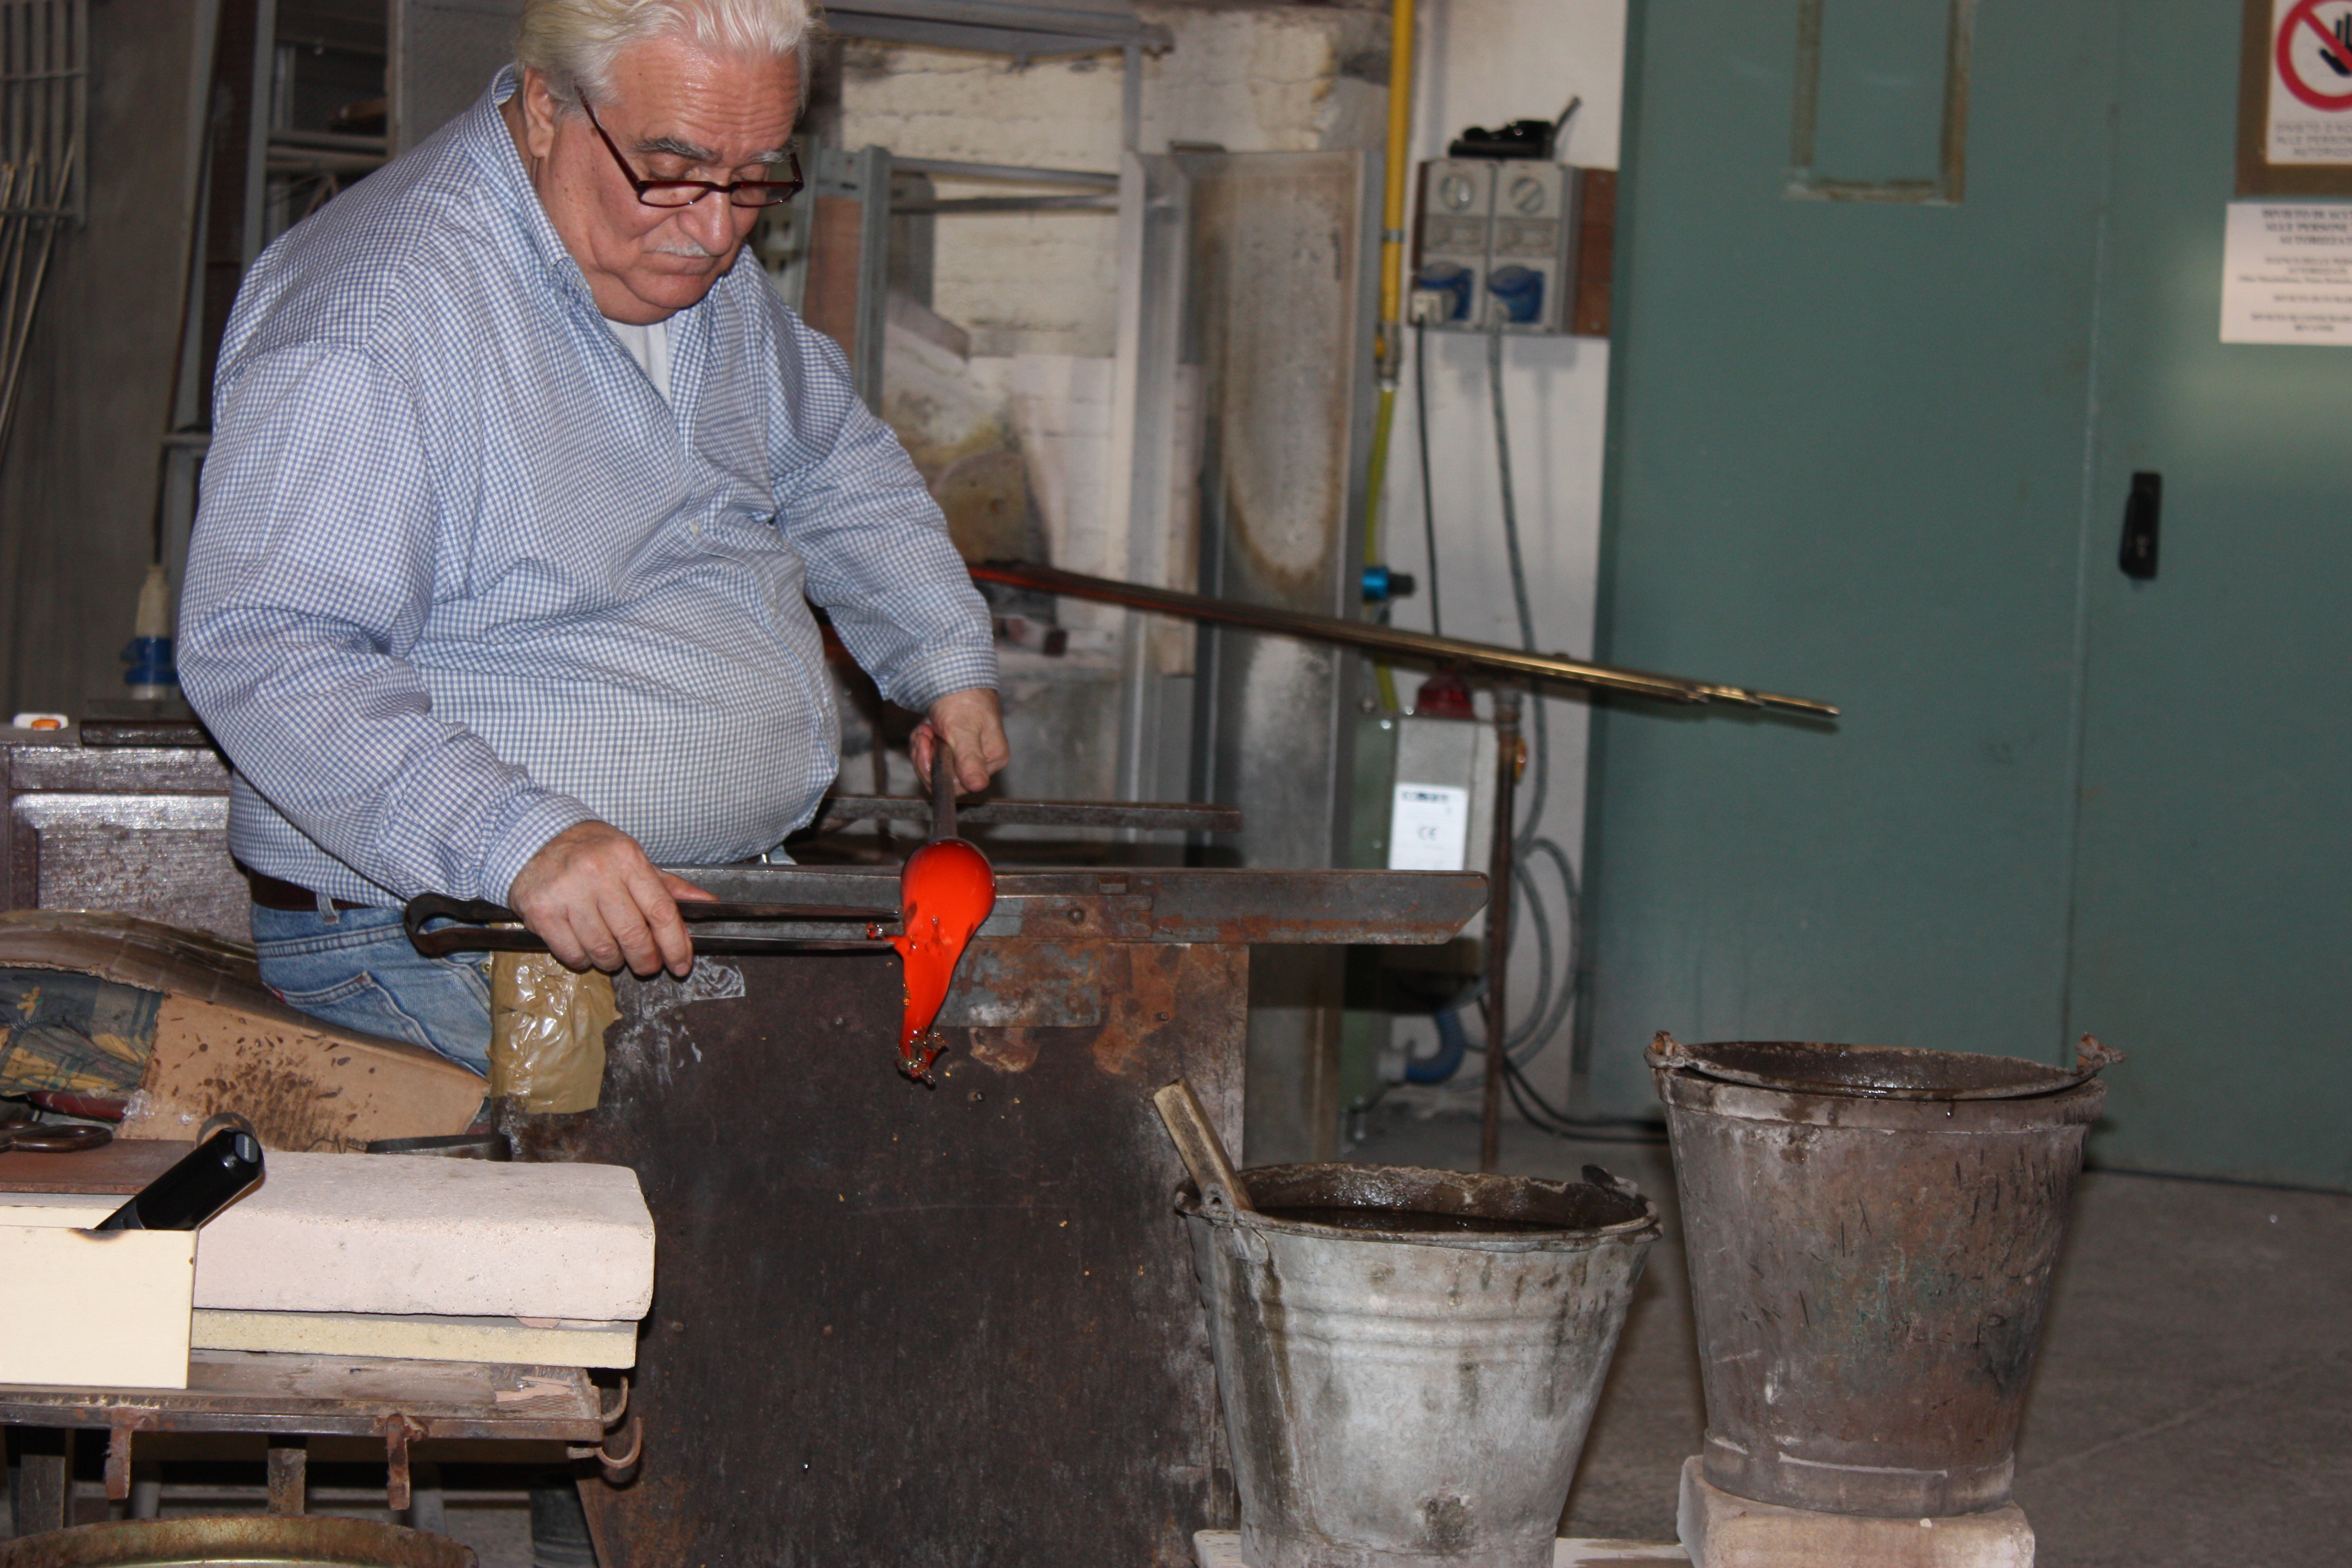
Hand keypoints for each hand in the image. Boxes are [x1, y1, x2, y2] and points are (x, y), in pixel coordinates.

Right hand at [506, 821, 718, 976]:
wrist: (534, 837)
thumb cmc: (591, 850)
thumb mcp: (632, 858)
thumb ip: (668, 886)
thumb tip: (708, 904)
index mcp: (627, 859)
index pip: (661, 911)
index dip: (676, 944)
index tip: (681, 964)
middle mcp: (598, 874)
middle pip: (634, 936)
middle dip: (646, 960)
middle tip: (647, 965)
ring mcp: (567, 893)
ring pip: (603, 949)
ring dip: (613, 961)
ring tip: (613, 952)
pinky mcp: (541, 911)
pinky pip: (572, 953)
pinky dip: (583, 960)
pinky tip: (585, 948)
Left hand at [910, 687, 1009, 794]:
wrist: (954, 675)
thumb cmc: (963, 699)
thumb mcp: (963, 730)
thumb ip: (970, 759)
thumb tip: (978, 785)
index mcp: (993, 759)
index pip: (960, 785)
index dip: (937, 771)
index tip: (926, 747)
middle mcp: (983, 760)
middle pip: (945, 777)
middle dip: (927, 757)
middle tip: (924, 734)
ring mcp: (967, 754)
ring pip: (935, 768)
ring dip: (923, 748)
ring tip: (925, 728)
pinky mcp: (954, 747)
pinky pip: (932, 757)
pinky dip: (923, 743)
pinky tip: (926, 728)